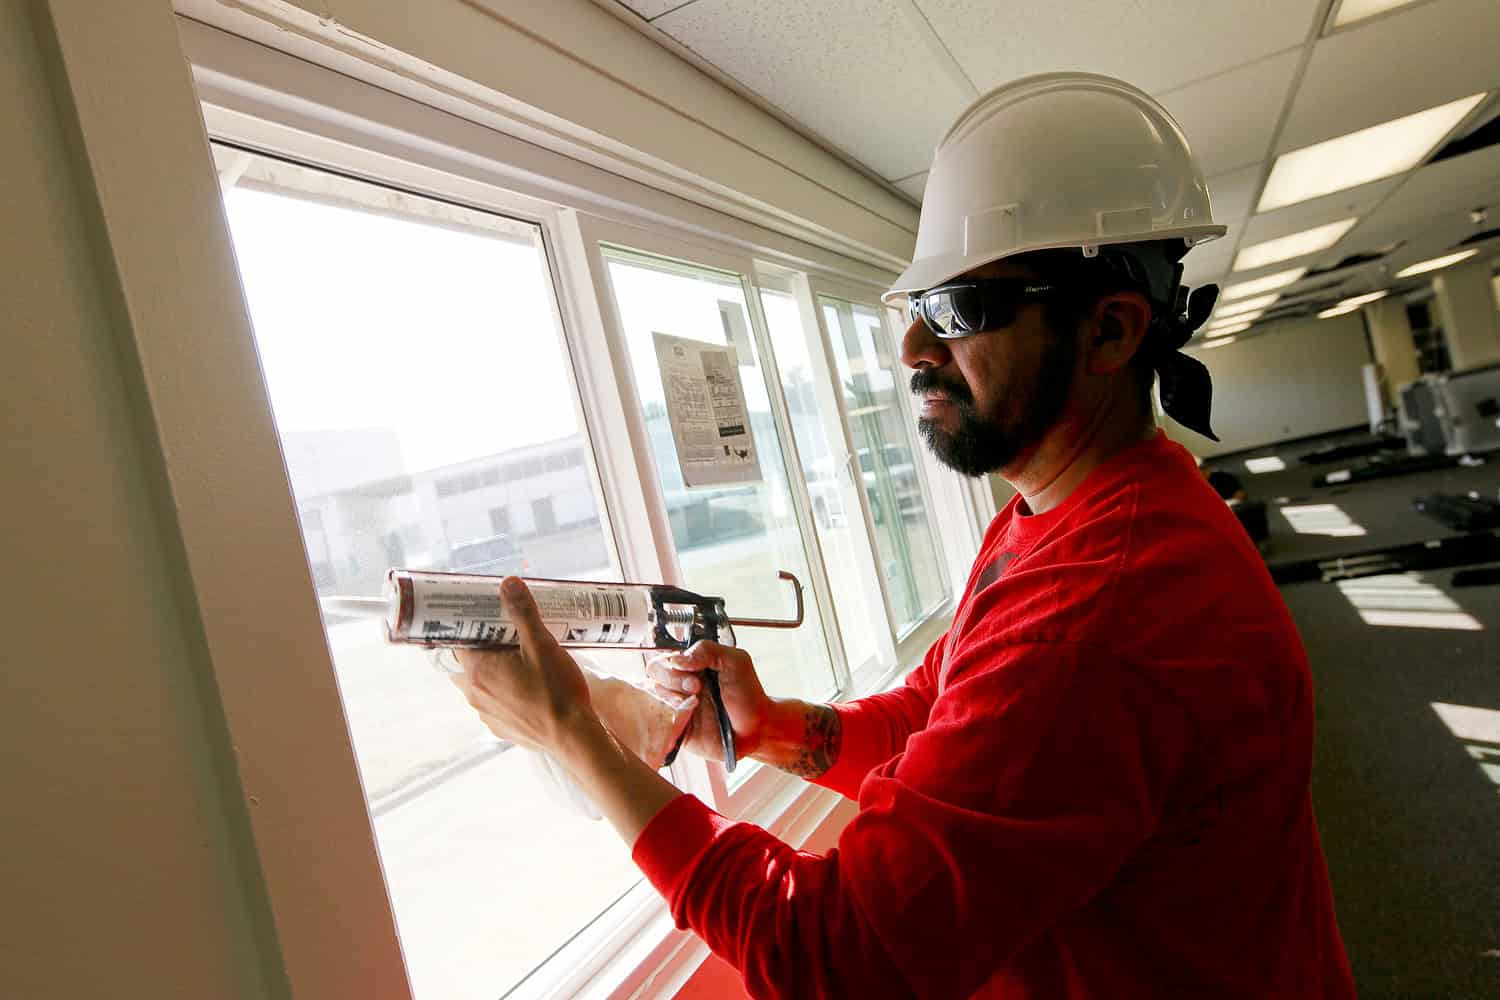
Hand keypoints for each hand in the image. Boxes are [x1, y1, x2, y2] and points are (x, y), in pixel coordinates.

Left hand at [452, 577, 597, 752]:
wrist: (574, 738)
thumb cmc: (557, 691)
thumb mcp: (542, 644)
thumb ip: (523, 612)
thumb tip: (508, 583)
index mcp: (478, 671)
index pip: (458, 640)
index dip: (470, 625)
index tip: (485, 615)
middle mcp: (475, 694)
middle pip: (470, 660)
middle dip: (486, 645)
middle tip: (510, 631)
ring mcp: (487, 714)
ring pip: (482, 682)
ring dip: (495, 669)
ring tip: (522, 656)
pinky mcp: (501, 727)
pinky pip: (496, 702)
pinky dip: (506, 690)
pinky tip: (529, 684)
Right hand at [646, 641, 771, 760]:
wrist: (757, 728)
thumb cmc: (748, 695)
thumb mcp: (735, 661)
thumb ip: (708, 650)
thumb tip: (677, 659)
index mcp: (690, 669)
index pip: (663, 661)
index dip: (672, 666)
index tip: (693, 674)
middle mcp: (679, 688)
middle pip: (653, 679)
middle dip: (671, 681)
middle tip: (695, 689)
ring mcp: (677, 710)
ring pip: (652, 701)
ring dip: (670, 701)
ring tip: (694, 706)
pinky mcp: (677, 731)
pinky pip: (659, 726)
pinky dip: (667, 721)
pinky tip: (684, 720)